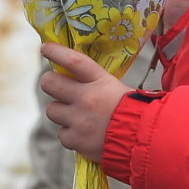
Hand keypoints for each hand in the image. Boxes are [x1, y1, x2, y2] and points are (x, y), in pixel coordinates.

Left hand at [40, 42, 128, 160]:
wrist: (143, 140)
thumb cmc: (132, 110)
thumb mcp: (116, 87)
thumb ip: (94, 81)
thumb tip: (72, 75)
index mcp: (99, 81)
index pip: (72, 60)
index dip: (55, 51)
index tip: (45, 48)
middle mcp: (86, 98)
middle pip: (49, 83)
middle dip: (50, 83)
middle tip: (57, 86)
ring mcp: (79, 120)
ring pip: (51, 109)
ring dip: (61, 112)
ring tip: (76, 115)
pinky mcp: (76, 140)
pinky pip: (61, 134)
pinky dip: (70, 134)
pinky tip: (83, 134)